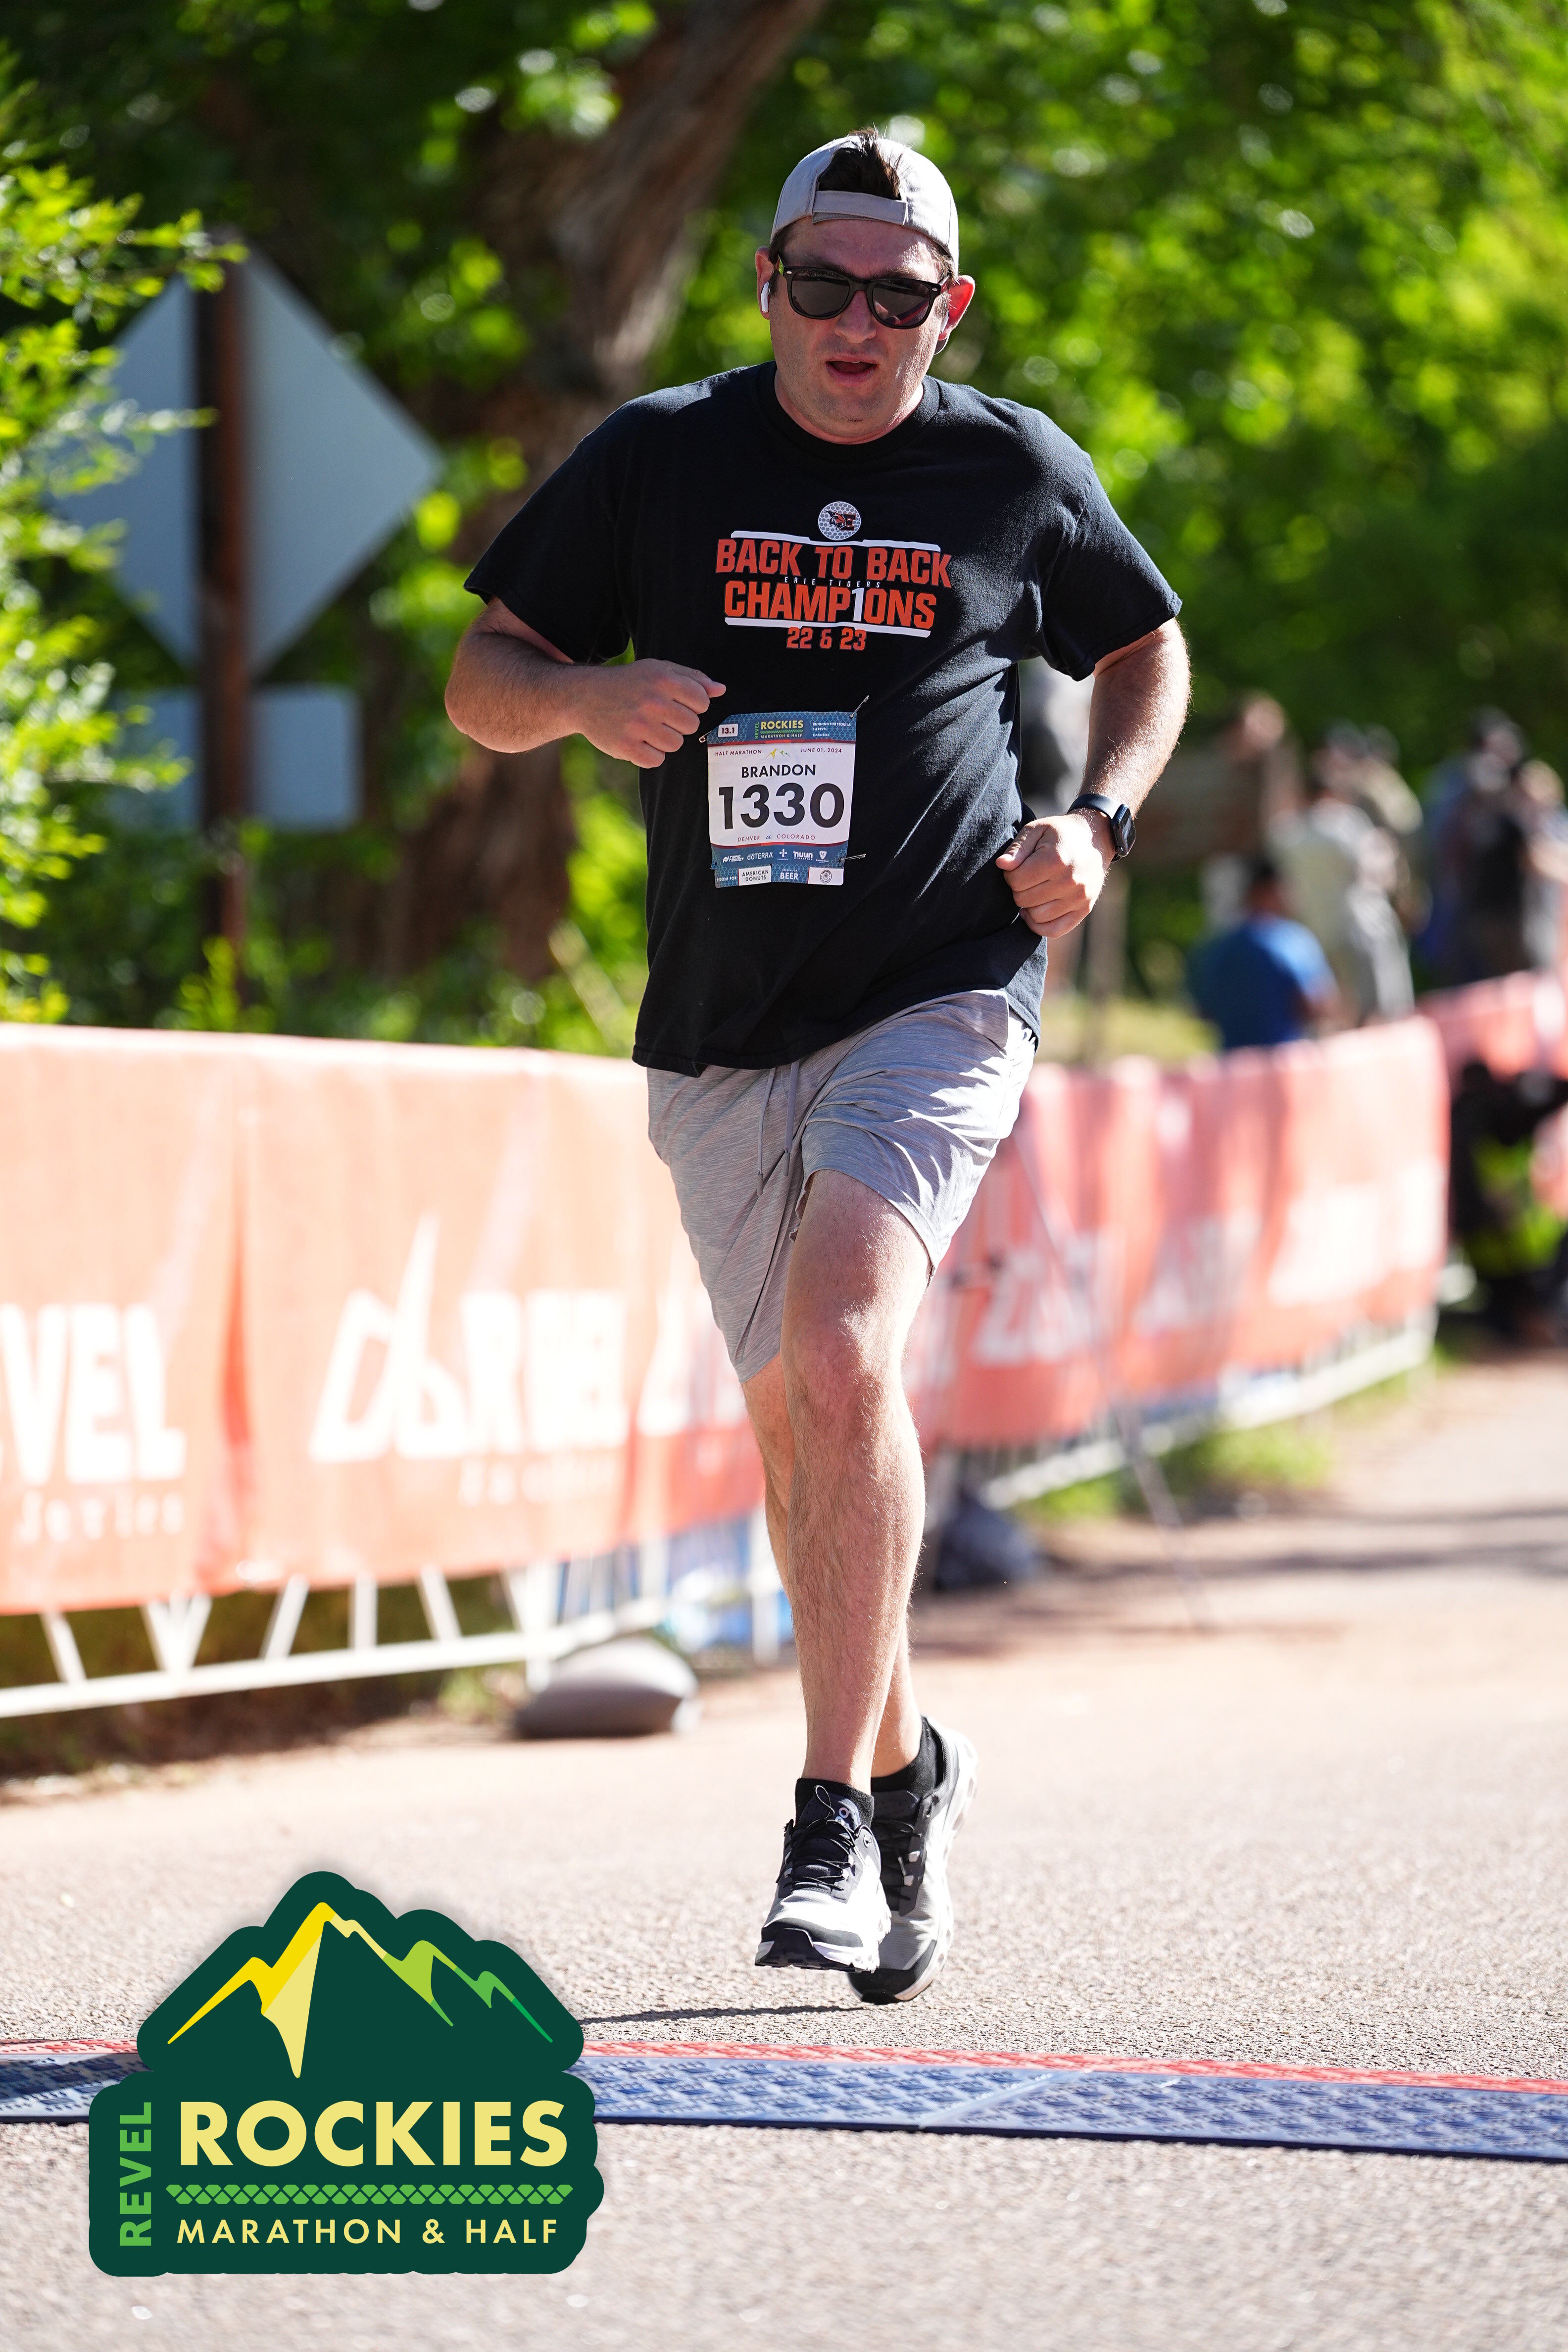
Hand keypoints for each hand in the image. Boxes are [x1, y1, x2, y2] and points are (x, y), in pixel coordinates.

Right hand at [575, 659, 724, 768]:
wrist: (585, 696)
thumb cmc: (629, 683)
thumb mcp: (658, 670)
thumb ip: (692, 678)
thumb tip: (720, 690)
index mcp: (663, 679)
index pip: (702, 702)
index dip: (692, 705)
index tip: (675, 702)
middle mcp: (652, 701)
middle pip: (691, 725)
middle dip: (678, 722)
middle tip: (657, 715)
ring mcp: (638, 725)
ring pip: (675, 744)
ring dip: (664, 739)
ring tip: (646, 727)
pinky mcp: (626, 746)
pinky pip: (657, 760)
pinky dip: (650, 754)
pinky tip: (638, 740)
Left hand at [996, 810, 1112, 935]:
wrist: (1096, 838)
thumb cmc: (1060, 833)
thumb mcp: (1036, 829)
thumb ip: (1018, 848)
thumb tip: (1002, 865)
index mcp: (1056, 860)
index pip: (1016, 881)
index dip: (1010, 874)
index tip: (1018, 866)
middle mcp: (1070, 881)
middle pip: (1023, 899)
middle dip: (1019, 889)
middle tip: (1027, 877)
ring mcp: (1079, 898)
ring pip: (1036, 917)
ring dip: (1029, 906)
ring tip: (1034, 890)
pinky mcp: (1084, 909)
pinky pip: (1054, 930)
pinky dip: (1039, 925)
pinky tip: (1035, 911)